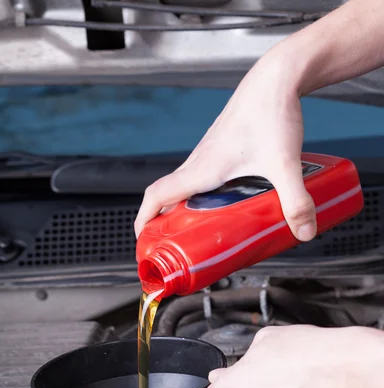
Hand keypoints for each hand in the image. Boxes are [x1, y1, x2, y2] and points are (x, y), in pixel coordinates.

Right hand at [134, 49, 316, 241]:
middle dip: (163, 224)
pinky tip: (224, 206)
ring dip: (181, 210)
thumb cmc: (271, 112)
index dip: (145, 221)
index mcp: (201, 169)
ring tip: (197, 234)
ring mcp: (209, 154)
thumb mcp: (284, 163)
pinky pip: (201, 177)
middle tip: (174, 249)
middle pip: (167, 197)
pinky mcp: (222, 148)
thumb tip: (303, 234)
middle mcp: (199, 161)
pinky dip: (200, 196)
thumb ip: (295, 201)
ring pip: (184, 186)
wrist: (277, 77)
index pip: (157, 196)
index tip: (145, 243)